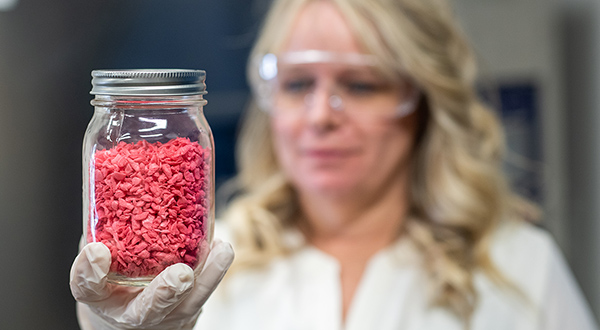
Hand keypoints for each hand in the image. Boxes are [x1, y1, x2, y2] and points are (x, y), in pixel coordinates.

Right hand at [70, 238, 233, 329]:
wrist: (127, 316)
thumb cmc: (111, 278)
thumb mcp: (101, 257)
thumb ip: (105, 231)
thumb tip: (116, 181)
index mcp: (100, 296)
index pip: (88, 287)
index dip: (89, 271)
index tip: (96, 250)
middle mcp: (130, 311)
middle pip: (147, 309)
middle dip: (165, 292)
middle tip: (181, 275)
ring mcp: (163, 314)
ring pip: (187, 303)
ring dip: (206, 277)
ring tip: (221, 252)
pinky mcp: (186, 308)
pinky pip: (204, 292)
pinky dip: (216, 269)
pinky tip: (223, 248)